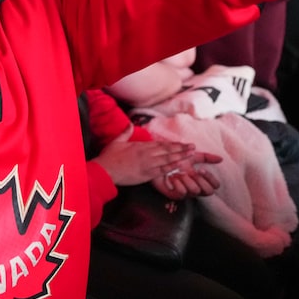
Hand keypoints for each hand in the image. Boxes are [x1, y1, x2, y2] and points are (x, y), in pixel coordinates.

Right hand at [95, 137, 213, 187]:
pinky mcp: (147, 174)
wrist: (106, 171)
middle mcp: (147, 154)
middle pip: (167, 151)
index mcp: (140, 146)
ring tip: (191, 155)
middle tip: (193, 147)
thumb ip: (125, 132)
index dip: (173, 144)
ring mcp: (148, 164)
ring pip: (168, 159)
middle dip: (181, 149)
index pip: (160, 144)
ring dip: (180, 157)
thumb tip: (129, 124)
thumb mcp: (117, 141)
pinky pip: (163, 170)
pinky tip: (180, 165)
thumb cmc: (110, 157)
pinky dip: (172, 167)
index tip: (182, 143)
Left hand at [152, 152, 222, 198]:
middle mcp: (195, 187)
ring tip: (179, 173)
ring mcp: (186, 192)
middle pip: (208, 192)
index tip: (201, 169)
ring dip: (188, 180)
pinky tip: (172, 178)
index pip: (214, 186)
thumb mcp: (191, 156)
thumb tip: (221, 159)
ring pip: (195, 191)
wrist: (158, 161)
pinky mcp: (175, 195)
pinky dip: (178, 183)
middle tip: (192, 172)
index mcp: (200, 180)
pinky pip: (182, 193)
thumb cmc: (174, 160)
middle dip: (201, 180)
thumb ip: (206, 157)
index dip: (211, 179)